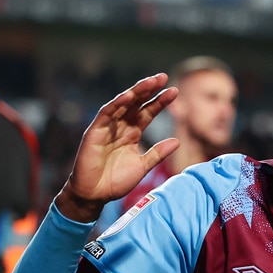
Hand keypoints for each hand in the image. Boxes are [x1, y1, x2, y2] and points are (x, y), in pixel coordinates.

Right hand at [55, 73, 179, 222]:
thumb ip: (157, 154)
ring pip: (123, 104)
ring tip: (151, 81)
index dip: (160, 102)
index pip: (148, 112)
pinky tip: (129, 95)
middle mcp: (120, 127)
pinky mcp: (94, 131)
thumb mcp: (142, 167)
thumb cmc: (115, 182)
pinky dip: (117, 104)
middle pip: (136, 103)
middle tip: (164, 77)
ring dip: (136, 91)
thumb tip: (178, 141)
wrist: (94, 195)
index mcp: (132, 133)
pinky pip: (106, 114)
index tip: (175, 91)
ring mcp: (107, 127)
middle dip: (149, 89)